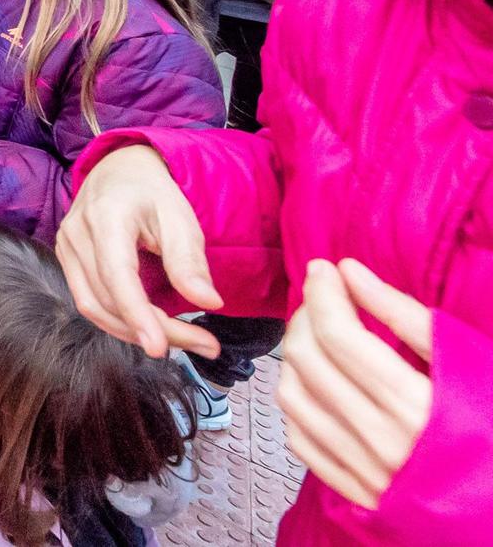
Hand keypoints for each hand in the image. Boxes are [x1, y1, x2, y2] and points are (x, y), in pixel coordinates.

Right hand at [54, 144, 222, 358]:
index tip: (162, 349)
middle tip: (204, 344)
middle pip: (108, 300)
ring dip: (136, 332)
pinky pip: (89, 301)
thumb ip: (188, 260)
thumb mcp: (179, 217)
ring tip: (183, 340)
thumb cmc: (152, 192)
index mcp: (106, 217)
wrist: (119, 169)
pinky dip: (121, 320)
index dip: (137, 315)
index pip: (117, 276)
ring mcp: (66, 247)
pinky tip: (152, 325)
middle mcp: (76, 234)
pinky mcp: (67, 260)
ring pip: (93, 307)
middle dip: (154, 329)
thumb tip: (209, 303)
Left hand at [279, 259, 433, 508]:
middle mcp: (382, 441)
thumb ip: (405, 315)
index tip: (323, 269)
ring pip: (293, 397)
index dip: (322, 293)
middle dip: (305, 316)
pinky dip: (298, 400)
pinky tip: (317, 382)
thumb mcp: (469, 361)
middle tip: (323, 299)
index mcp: (416, 405)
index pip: (338, 335)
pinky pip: (300, 439)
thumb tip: (348, 271)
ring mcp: (365, 471)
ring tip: (317, 336)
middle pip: (307, 361)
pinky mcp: (356, 492)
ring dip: (295, 355)